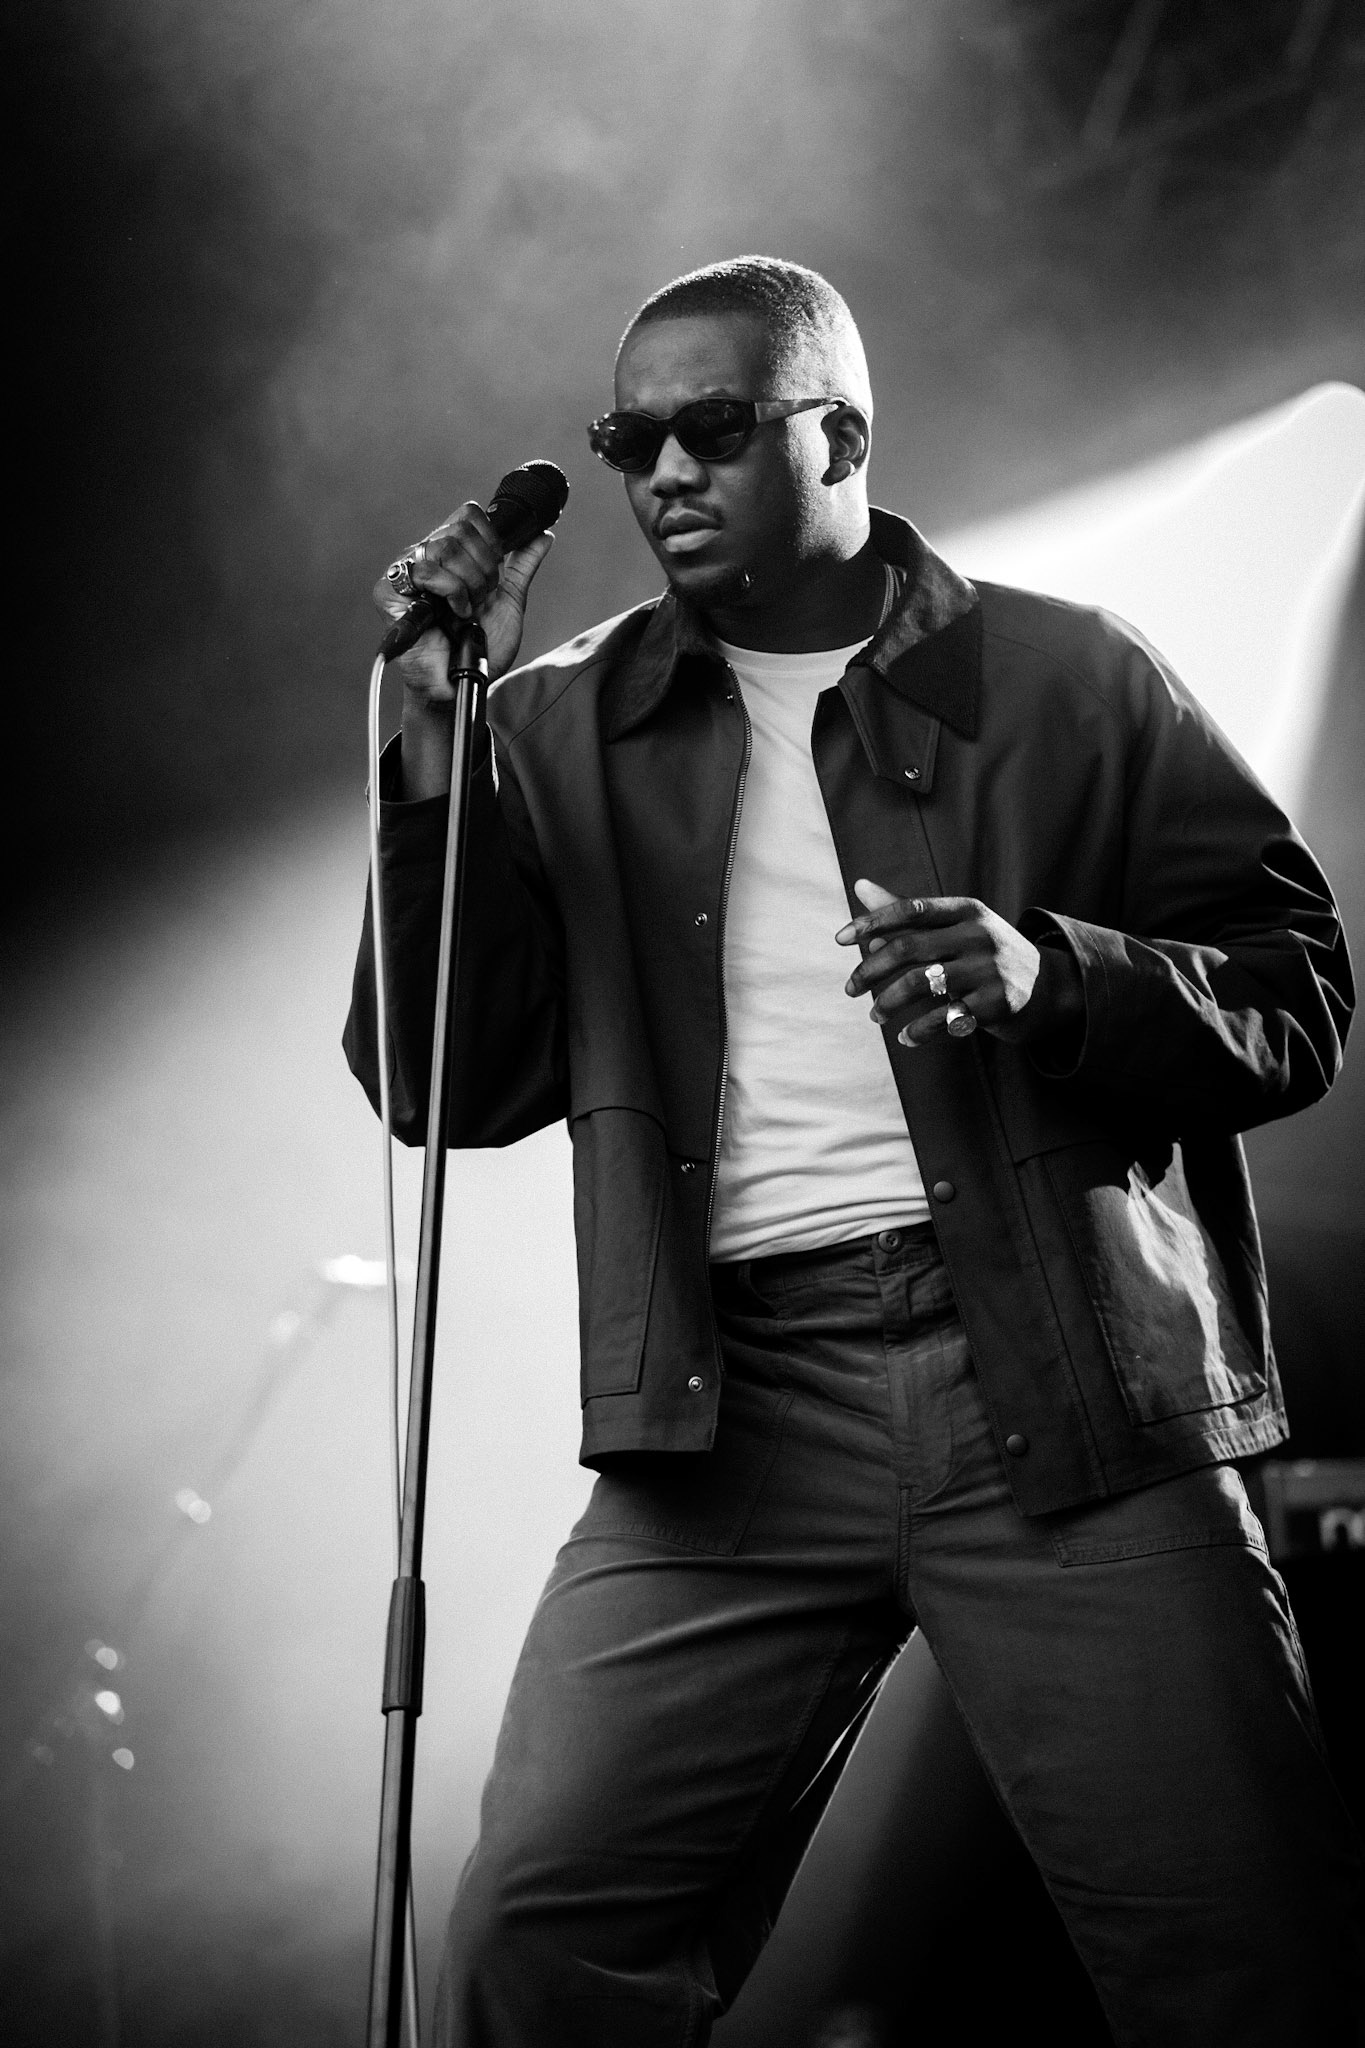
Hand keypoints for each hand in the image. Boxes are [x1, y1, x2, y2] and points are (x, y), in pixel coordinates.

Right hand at [372, 502, 553, 694]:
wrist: (464, 681)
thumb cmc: (479, 647)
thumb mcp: (508, 601)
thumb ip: (522, 567)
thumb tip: (543, 536)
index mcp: (450, 554)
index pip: (468, 516)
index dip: (490, 542)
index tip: (495, 576)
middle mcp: (426, 557)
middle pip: (460, 529)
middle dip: (483, 569)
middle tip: (481, 598)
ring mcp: (406, 572)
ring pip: (445, 546)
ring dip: (468, 583)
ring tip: (467, 609)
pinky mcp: (389, 590)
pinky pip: (426, 570)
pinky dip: (451, 591)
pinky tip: (454, 612)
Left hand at [835, 880, 1081, 1047]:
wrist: (1048, 988)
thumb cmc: (986, 953)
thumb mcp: (957, 925)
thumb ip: (907, 911)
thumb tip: (859, 885)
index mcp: (967, 910)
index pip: (910, 909)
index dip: (872, 922)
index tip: (839, 939)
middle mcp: (979, 935)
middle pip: (908, 948)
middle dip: (870, 971)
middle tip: (850, 989)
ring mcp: (989, 969)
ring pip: (920, 984)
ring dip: (888, 1002)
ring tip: (875, 1015)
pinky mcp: (996, 1004)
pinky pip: (945, 1018)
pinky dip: (919, 1031)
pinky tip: (905, 1038)